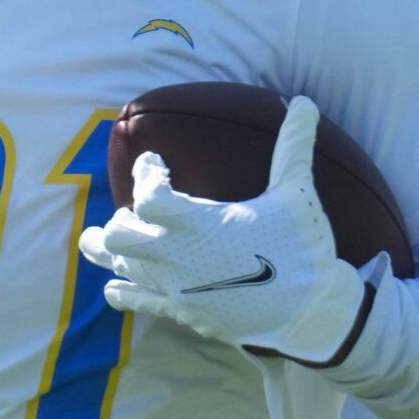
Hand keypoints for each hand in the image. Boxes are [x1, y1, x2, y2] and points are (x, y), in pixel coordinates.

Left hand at [79, 96, 366, 364]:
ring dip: (109, 250)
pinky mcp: (180, 313)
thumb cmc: (302, 251)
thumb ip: (293, 147)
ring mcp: (174, 288)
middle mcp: (177, 257)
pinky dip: (122, 291)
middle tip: (137, 209)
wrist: (311, 316)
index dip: (145, 173)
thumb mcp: (296, 194)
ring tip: (106, 237)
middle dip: (121, 216)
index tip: (155, 162)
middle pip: (119, 234)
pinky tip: (115, 286)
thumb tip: (303, 102)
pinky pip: (135, 302)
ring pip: (118, 267)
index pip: (147, 194)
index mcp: (199, 223)